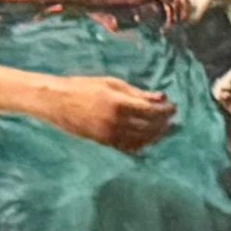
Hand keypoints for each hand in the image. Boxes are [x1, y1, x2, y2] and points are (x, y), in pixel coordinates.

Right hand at [40, 75, 173, 150]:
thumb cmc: (83, 87)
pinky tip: (147, 137)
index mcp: (119, 104)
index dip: (166, 110)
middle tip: (171, 117)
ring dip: (156, 134)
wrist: (56, 102)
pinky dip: (142, 143)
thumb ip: (137, 93)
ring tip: (163, 127)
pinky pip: (129, 147)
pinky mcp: (103, 142)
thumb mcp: (112, 83)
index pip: (152, 112)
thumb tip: (161, 98)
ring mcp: (109, 134)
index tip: (174, 106)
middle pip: (150, 127)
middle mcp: (116, 122)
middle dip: (164, 122)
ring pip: (142, 139)